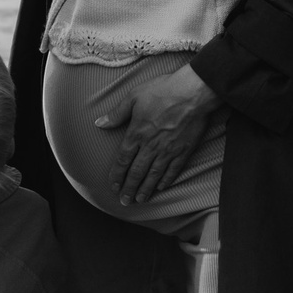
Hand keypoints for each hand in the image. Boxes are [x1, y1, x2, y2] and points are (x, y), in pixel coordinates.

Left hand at [96, 64, 218, 207]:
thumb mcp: (134, 96)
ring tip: (140, 199)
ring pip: (154, 175)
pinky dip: (166, 180)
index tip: (113, 186)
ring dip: (146, 189)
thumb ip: (117, 113)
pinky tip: (162, 187)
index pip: (123, 160)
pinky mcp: (184, 151)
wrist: (192, 92)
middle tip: (125, 201)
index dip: (117, 175)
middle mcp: (151, 146)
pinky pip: (173, 170)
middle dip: (129, 188)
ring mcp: (168, 150)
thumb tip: (99, 123)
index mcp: (136, 134)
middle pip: (137, 172)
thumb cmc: (163, 91)